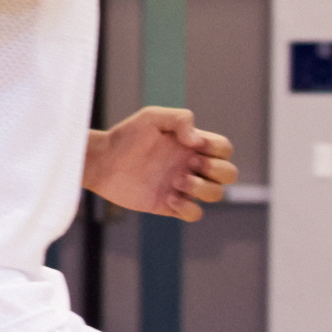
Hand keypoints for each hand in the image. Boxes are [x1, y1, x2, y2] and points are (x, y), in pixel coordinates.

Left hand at [83, 104, 235, 219]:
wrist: (102, 161)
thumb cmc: (126, 136)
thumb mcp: (152, 117)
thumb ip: (181, 119)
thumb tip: (198, 142)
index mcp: (192, 145)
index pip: (225, 149)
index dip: (217, 149)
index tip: (192, 145)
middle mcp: (191, 166)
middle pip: (229, 175)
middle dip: (216, 171)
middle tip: (190, 164)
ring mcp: (183, 187)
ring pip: (217, 195)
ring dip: (202, 189)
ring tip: (176, 181)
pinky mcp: (170, 205)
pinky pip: (195, 214)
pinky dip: (187, 207)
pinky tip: (168, 196)